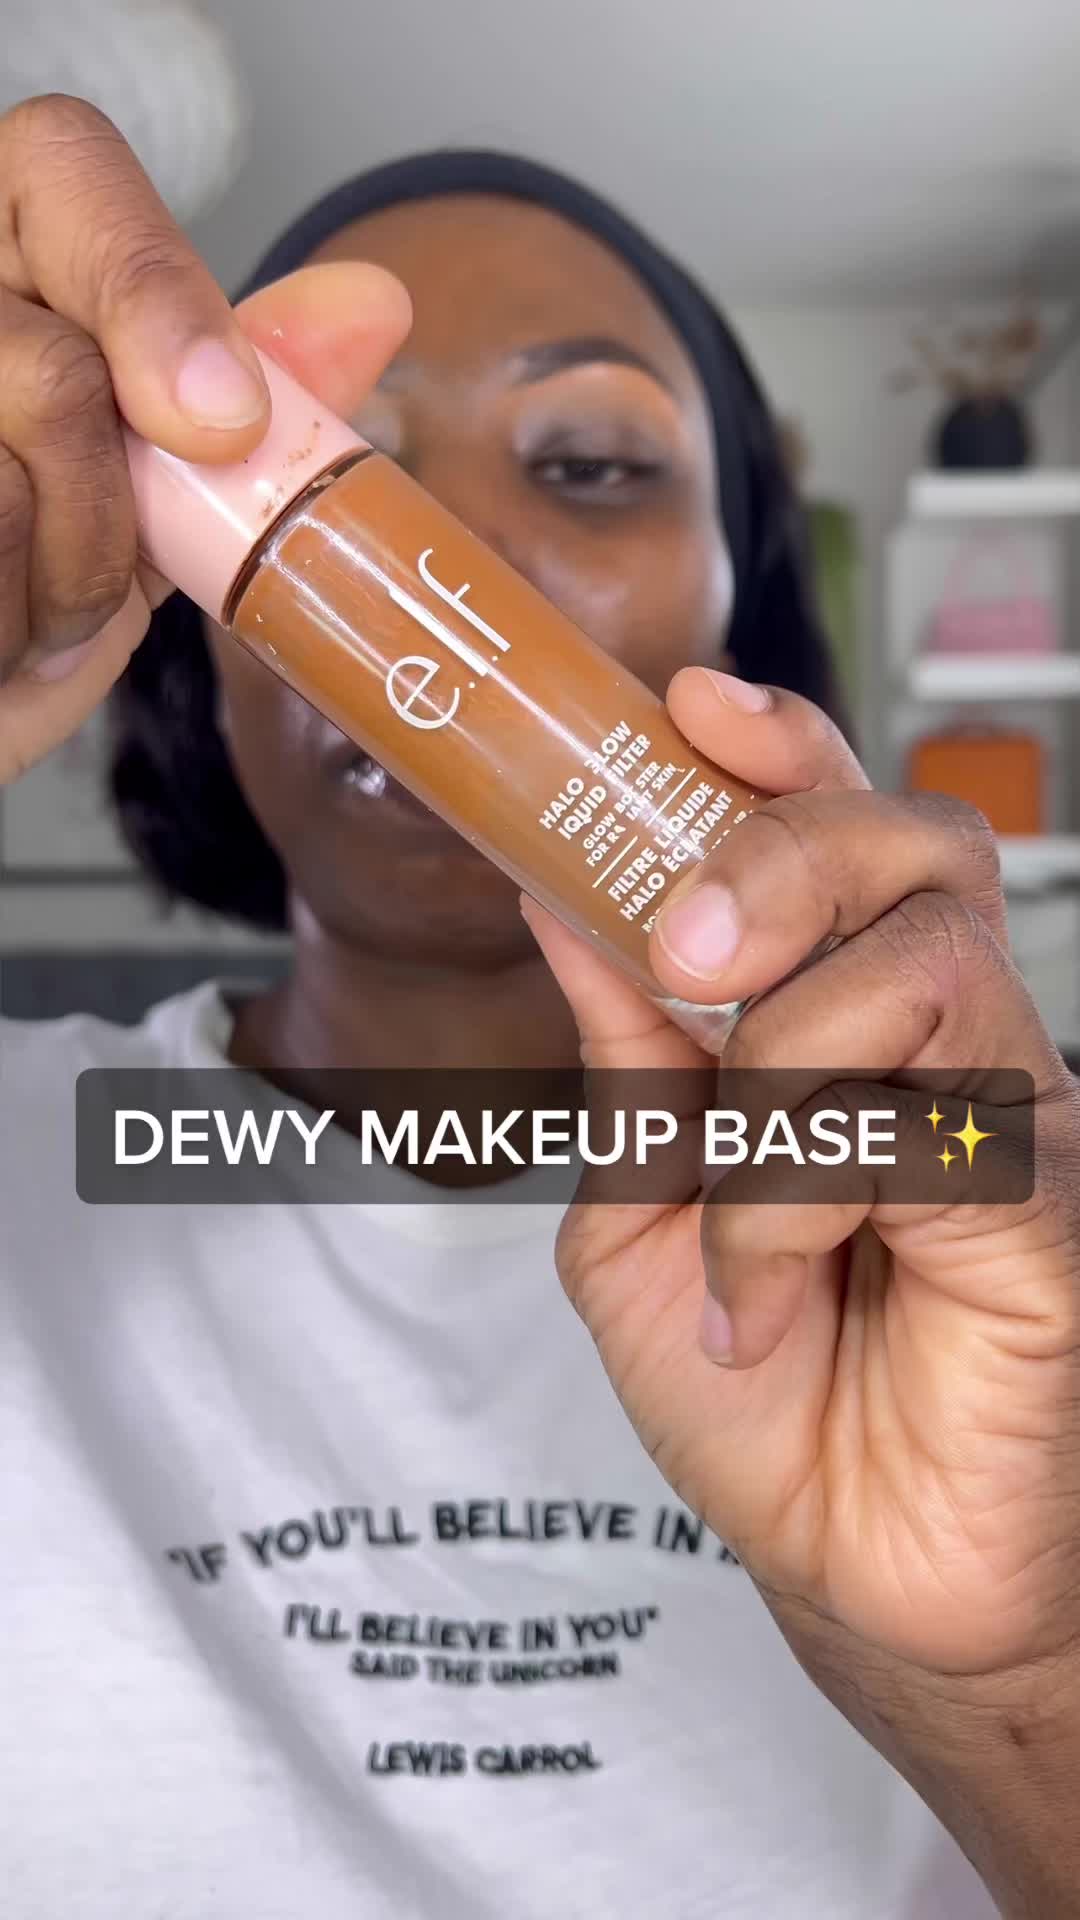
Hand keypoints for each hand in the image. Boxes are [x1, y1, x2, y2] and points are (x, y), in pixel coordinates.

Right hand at [0, 93, 409, 783]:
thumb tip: (373, 303)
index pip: (66, 164)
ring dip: (66, 587)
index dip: (152, 290)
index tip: (226, 426)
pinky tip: (6, 633)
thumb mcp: (174, 481)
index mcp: (9, 246)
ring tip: (46, 607)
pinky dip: (14, 628)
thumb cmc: (60, 574)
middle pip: (53, 372)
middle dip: (112, 511)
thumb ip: (264, 390)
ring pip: (8, 488)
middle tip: (105, 567)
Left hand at [524, 667, 1079, 1905]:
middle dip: (780, 849)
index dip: (780, 754)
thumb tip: (558, 897)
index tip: (688, 704)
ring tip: (719, 1203)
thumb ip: (623, 1056)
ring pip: (921, 963)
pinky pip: (926, 1124)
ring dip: (773, 1075)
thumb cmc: (760, 1391)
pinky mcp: (1046, 1205)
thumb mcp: (638, 1205)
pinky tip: (764, 1293)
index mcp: (845, 1023)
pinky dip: (795, 1202)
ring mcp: (1014, 1114)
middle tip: (681, 938)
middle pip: (915, 846)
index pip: (842, 837)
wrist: (848, 1571)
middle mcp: (946, 1046)